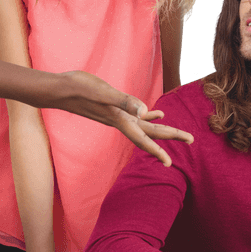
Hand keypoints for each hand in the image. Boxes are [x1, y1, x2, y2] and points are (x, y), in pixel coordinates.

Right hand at [57, 71, 193, 165]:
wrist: (58, 89)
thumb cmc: (78, 89)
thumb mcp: (103, 93)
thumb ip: (124, 102)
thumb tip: (145, 111)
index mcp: (120, 120)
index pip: (143, 138)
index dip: (157, 150)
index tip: (170, 163)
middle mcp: (120, 121)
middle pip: (150, 133)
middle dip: (171, 137)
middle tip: (192, 140)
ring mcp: (117, 115)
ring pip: (145, 126)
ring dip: (162, 129)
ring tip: (179, 133)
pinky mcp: (113, 108)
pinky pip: (136, 115)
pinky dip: (148, 115)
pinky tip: (155, 113)